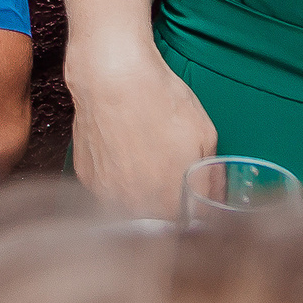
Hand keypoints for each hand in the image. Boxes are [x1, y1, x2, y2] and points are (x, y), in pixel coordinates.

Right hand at [68, 47, 217, 217]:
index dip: (197, 211)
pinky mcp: (86, 178)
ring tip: (144, 157)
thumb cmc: (158, 100)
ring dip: (140, 193)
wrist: (112, 76)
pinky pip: (106, 188)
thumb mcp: (204, 135)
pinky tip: (123, 151)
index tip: (198, 197)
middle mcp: (134, 208)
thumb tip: (216, 194)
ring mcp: (105, 195)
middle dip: (169, 203)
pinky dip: (116, 177)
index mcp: (168, 204)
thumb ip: (212, 176)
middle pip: (157, 221)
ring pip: (129, 206)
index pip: (189, 226)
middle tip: (170, 170)